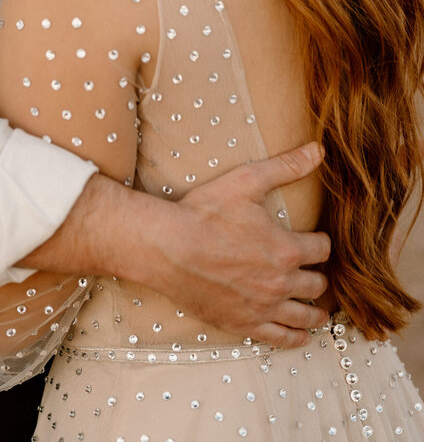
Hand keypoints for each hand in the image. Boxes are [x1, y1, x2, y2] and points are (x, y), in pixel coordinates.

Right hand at [26, 142, 331, 348]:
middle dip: (319, 276)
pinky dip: (296, 337)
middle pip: (318, 284)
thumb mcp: (246, 181)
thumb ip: (285, 166)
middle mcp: (281, 282)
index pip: (322, 249)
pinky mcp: (244, 324)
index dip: (321, 242)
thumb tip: (318, 150)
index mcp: (286, 249)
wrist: (167, 247)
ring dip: (317, 312)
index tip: (315, 240)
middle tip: (316, 272)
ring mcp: (263, 307)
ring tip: (320, 309)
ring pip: (306, 316)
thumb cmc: (204, 212)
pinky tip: (301, 334)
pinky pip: (281, 338)